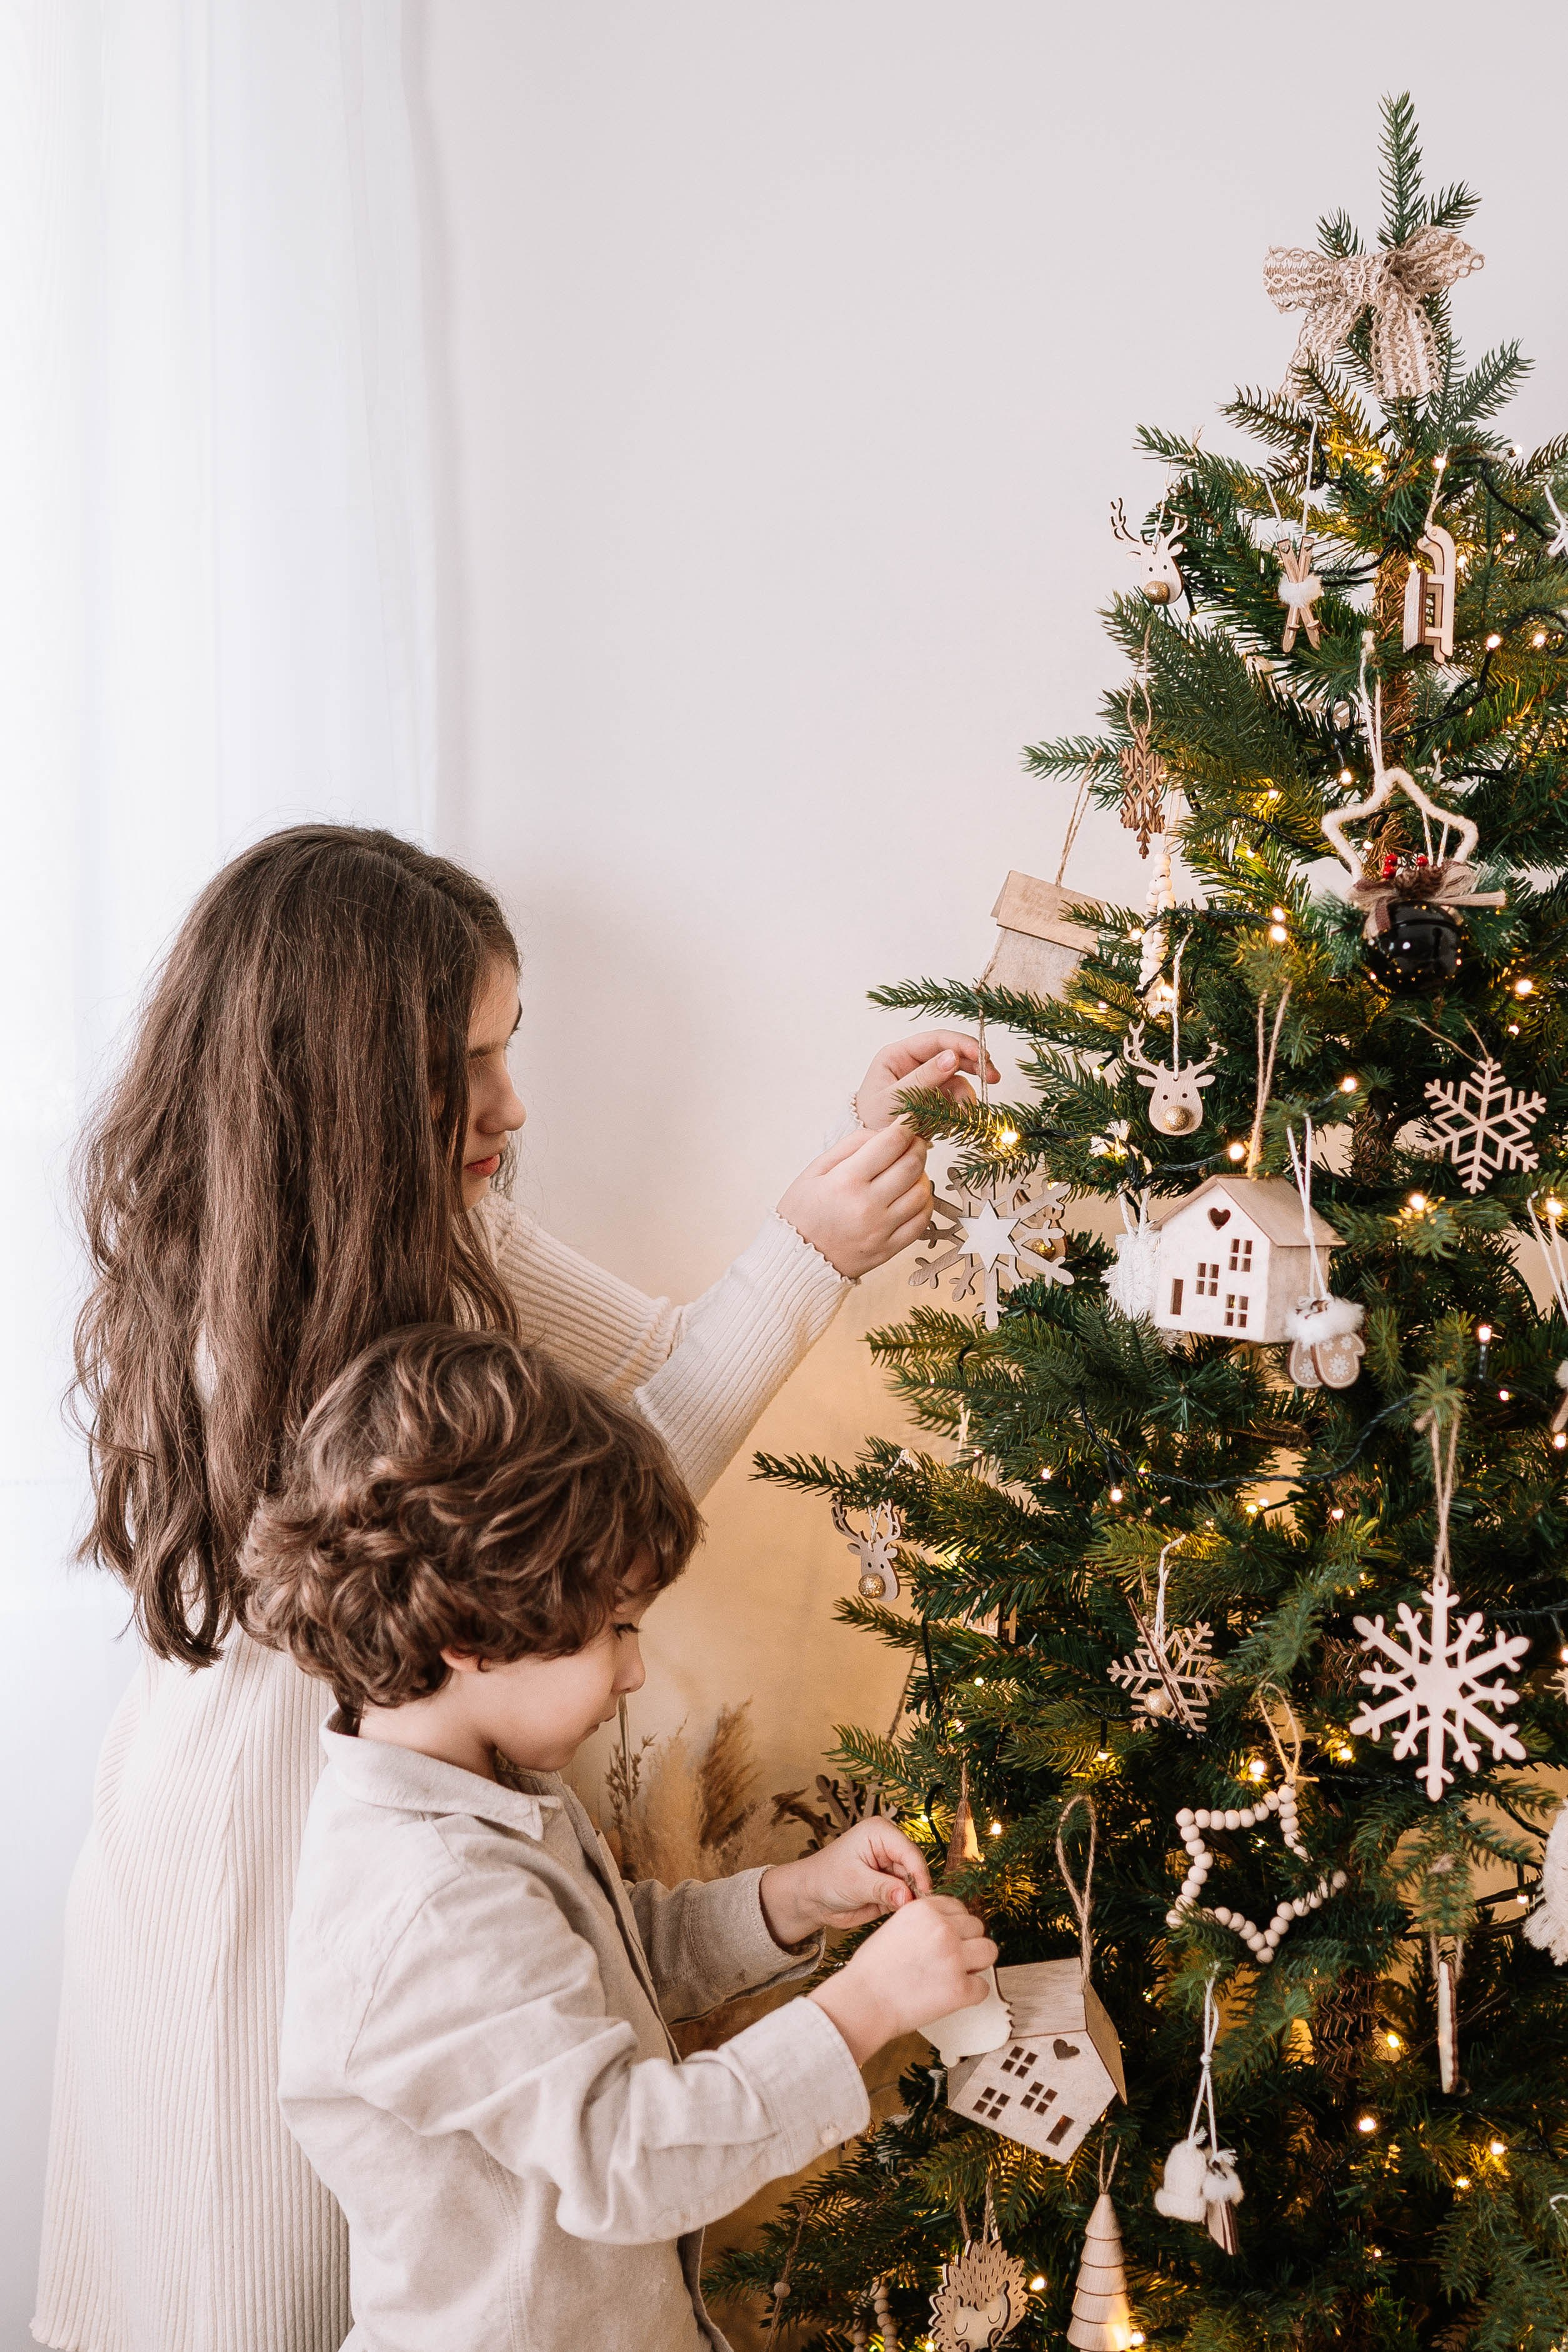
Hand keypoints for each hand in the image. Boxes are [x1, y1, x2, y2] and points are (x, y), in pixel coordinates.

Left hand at [759, 1819, 930, 1946]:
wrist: (812, 1898)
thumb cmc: (826, 1879)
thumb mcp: (854, 1882)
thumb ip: (883, 1888)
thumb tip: (908, 1897)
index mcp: (880, 1833)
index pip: (909, 1851)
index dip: (919, 1872)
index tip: (924, 1894)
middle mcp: (890, 1847)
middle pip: (915, 1868)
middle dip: (917, 1888)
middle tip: (915, 1909)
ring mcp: (892, 1868)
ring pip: (914, 1885)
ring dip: (912, 1900)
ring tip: (905, 1913)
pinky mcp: (892, 1887)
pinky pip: (907, 1898)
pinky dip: (905, 1907)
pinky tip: (900, 1915)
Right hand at [777, 1122, 931, 1278]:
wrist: (797, 1259)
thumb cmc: (802, 1211)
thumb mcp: (815, 1170)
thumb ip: (850, 1145)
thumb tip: (886, 1132)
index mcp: (846, 1181)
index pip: (890, 1144)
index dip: (905, 1127)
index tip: (909, 1120)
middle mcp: (867, 1205)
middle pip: (912, 1165)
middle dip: (917, 1146)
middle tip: (913, 1141)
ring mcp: (881, 1230)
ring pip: (922, 1192)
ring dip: (923, 1174)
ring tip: (911, 1170)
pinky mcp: (889, 1248)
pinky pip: (922, 1221)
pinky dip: (924, 1203)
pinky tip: (914, 1195)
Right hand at [807, 1896, 996, 2064]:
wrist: (863, 2001)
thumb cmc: (872, 1969)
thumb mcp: (895, 1927)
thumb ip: (923, 1922)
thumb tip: (947, 1927)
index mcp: (925, 1909)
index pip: (959, 1908)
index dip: (955, 1926)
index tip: (948, 1939)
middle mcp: (943, 1928)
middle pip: (978, 1927)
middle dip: (967, 1943)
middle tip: (950, 1961)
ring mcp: (954, 1958)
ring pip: (989, 1951)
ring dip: (977, 1964)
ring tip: (957, 1975)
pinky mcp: (960, 1989)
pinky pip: (983, 1987)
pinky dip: (971, 1994)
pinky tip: (952, 1997)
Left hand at [853, 1031, 999, 1130]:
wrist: (871, 1151)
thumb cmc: (870, 1121)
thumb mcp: (893, 1099)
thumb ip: (922, 1078)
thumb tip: (952, 1057)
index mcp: (898, 1055)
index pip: (936, 1040)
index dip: (961, 1044)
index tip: (982, 1054)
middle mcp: (915, 1064)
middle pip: (953, 1054)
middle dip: (975, 1064)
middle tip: (993, 1077)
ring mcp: (927, 1082)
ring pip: (958, 1078)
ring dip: (967, 1094)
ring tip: (967, 1112)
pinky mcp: (936, 1099)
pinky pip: (957, 1098)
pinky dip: (962, 1108)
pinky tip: (961, 1119)